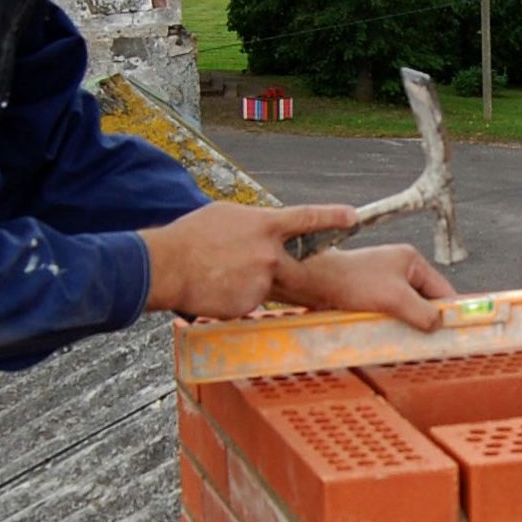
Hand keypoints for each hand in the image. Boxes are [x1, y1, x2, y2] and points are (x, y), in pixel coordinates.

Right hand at [139, 202, 356, 319]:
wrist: (167, 266)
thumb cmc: (191, 236)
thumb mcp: (226, 216)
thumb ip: (254, 224)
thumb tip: (263, 229)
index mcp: (265, 226)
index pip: (308, 219)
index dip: (333, 216)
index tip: (354, 216)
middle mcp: (270, 255)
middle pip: (295, 264)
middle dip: (283, 265)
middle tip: (257, 262)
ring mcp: (261, 282)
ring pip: (266, 284)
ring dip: (246, 280)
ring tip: (217, 271)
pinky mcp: (249, 305)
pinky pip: (249, 301)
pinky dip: (234, 296)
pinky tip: (214, 287)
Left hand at [293, 242, 455, 332]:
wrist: (315, 283)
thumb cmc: (353, 283)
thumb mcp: (395, 299)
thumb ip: (422, 312)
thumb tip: (440, 325)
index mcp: (411, 261)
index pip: (442, 289)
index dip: (449, 311)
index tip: (455, 331)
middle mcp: (401, 269)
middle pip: (426, 300)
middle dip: (428, 319)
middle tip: (431, 340)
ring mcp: (386, 281)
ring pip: (409, 308)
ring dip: (410, 324)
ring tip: (410, 339)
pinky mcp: (372, 294)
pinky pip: (392, 312)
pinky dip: (395, 324)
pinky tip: (393, 335)